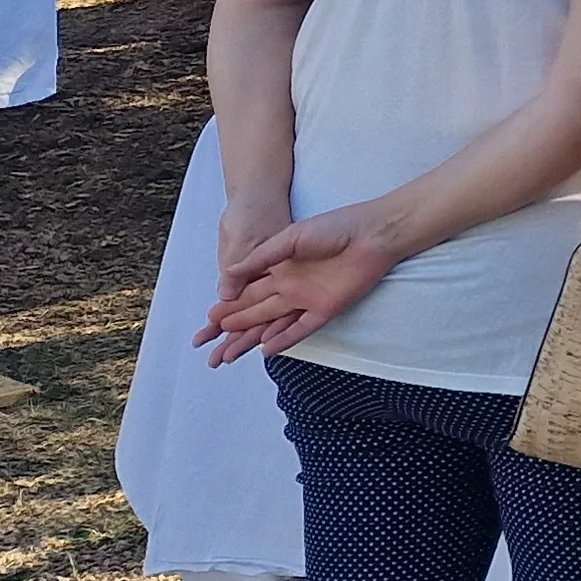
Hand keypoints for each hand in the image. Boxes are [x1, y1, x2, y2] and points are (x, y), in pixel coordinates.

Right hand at [194, 204, 402, 365]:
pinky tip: (266, 349)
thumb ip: (261, 257)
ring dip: (251, 337)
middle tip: (209, 341)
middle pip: (256, 311)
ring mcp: (308, 299)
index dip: (230, 306)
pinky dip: (284, 339)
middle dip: (233, 326)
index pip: (248, 292)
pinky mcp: (327, 308)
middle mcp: (290, 287)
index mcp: (280, 269)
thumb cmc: (334, 228)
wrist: (371, 233)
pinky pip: (301, 328)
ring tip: (229, 352)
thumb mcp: (290, 238)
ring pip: (273, 323)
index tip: (209, 319)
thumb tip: (228, 272)